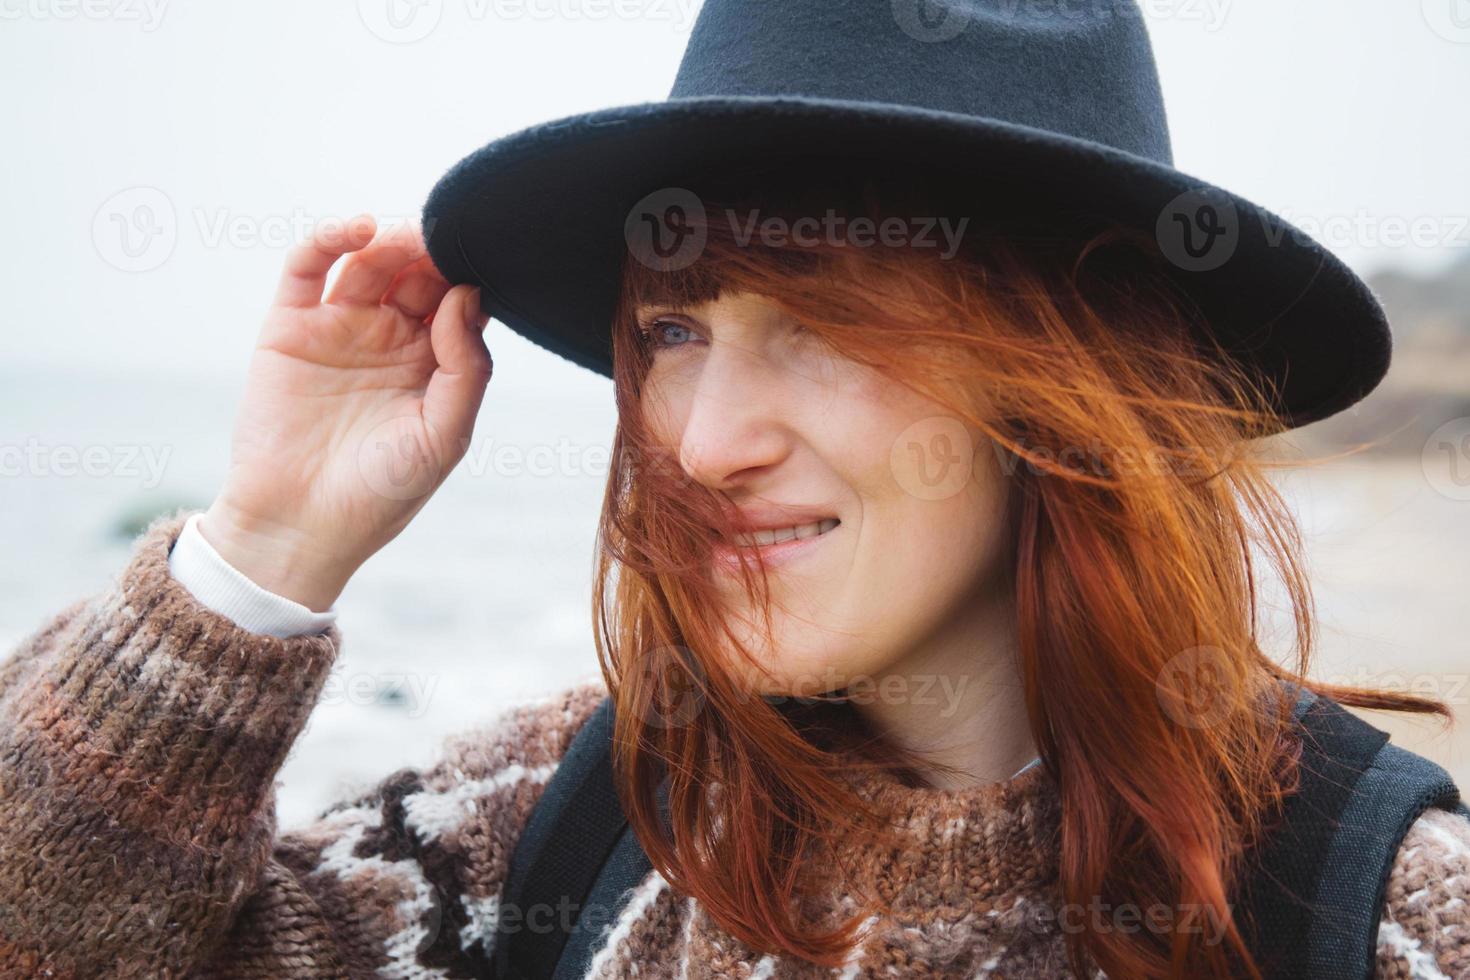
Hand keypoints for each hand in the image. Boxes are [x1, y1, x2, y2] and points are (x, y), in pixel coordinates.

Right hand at [199, 214, 491, 611]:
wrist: (299, 527)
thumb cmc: (380, 493)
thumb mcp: (444, 438)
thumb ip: (466, 369)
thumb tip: (467, 294)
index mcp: (433, 365)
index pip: (461, 302)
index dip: (472, 278)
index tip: (485, 264)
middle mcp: (390, 339)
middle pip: (419, 274)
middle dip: (435, 252)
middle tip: (449, 235)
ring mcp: (340, 328)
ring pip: (370, 262)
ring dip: (392, 240)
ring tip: (406, 237)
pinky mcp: (290, 326)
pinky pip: (309, 267)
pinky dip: (330, 238)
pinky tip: (358, 230)